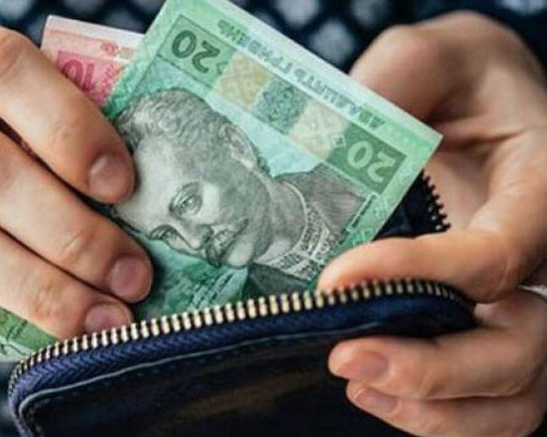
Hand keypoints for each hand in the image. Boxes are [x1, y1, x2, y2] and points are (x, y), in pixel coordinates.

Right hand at [0, 16, 151, 337]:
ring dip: (41, 287)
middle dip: (71, 232)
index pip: (2, 68)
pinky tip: (47, 330)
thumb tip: (156, 195)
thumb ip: (69, 132)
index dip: (69, 127)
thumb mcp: (21, 115)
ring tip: (103, 316)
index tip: (123, 186)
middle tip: (132, 276)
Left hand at [318, 12, 546, 436]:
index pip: (495, 255)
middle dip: (436, 370)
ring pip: (514, 392)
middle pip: (522, 347)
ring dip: (435, 408)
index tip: (337, 279)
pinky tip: (373, 391)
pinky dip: (435, 412)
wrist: (474, 106)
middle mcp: (539, 258)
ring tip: (356, 381)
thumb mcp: (434, 58)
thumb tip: (339, 140)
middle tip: (347, 357)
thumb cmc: (459, 82)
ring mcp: (518, 300)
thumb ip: (399, 78)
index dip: (420, 276)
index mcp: (539, 192)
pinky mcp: (484, 321)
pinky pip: (485, 395)